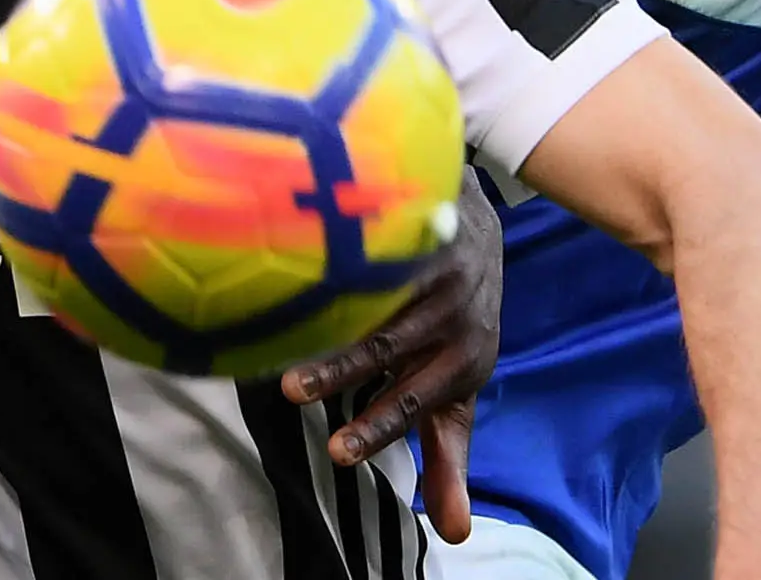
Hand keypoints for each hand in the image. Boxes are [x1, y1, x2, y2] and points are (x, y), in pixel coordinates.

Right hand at [281, 179, 503, 542]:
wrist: (478, 233)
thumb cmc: (457, 331)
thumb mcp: (459, 396)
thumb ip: (449, 460)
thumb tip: (456, 535)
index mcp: (464, 363)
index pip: (415, 402)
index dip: (376, 428)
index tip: (335, 454)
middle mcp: (455, 317)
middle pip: (392, 349)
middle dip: (341, 372)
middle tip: (292, 394)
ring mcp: (436, 266)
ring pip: (379, 298)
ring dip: (330, 314)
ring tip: (281, 329)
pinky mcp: (418, 225)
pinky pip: (378, 247)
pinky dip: (341, 263)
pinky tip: (297, 273)